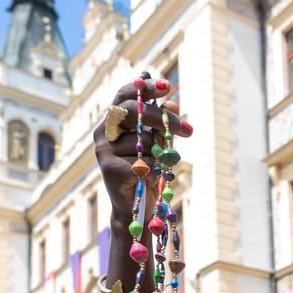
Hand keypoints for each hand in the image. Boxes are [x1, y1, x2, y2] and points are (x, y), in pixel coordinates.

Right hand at [92, 77, 189, 229]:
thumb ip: (162, 124)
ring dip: (159, 155)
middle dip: (164, 119)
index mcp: (112, 121)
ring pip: (144, 141)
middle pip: (135, 112)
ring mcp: (103, 150)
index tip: (167, 85)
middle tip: (188, 131)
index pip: (126, 95)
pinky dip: (155, 171)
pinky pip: (144, 162)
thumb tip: (173, 102)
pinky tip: (150, 179)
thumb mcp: (157, 144)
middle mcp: (103, 132)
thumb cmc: (145, 170)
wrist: (134, 207)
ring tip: (155, 168)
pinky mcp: (109, 169)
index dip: (145, 87)